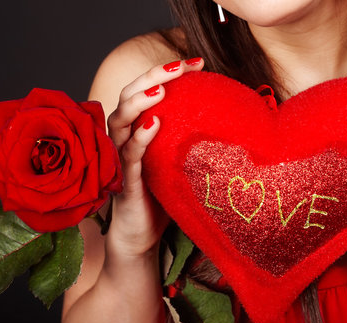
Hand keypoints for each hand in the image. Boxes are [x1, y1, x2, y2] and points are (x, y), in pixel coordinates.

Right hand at [107, 58, 204, 255]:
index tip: (196, 63)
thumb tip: (226, 119)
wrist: (141, 235)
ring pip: (119, 121)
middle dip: (153, 76)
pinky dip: (139, 138)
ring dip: (139, 102)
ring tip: (161, 89)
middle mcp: (123, 140)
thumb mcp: (175, 162)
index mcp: (136, 131)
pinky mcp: (124, 182)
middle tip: (180, 66)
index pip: (145, 92)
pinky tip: (153, 125)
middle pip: (128, 97)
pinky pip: (128, 156)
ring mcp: (120, 160)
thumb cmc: (159, 197)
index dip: (165, 72)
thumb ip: (186, 139)